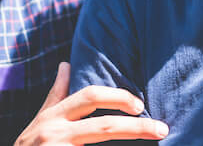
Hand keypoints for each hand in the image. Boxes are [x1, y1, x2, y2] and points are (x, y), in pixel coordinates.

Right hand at [15, 62, 168, 144]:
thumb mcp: (41, 120)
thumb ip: (57, 95)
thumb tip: (66, 64)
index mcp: (53, 117)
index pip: (91, 97)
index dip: (118, 97)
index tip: (140, 104)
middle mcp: (53, 133)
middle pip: (104, 126)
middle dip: (137, 127)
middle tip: (162, 129)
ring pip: (101, 143)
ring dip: (131, 143)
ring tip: (157, 141)